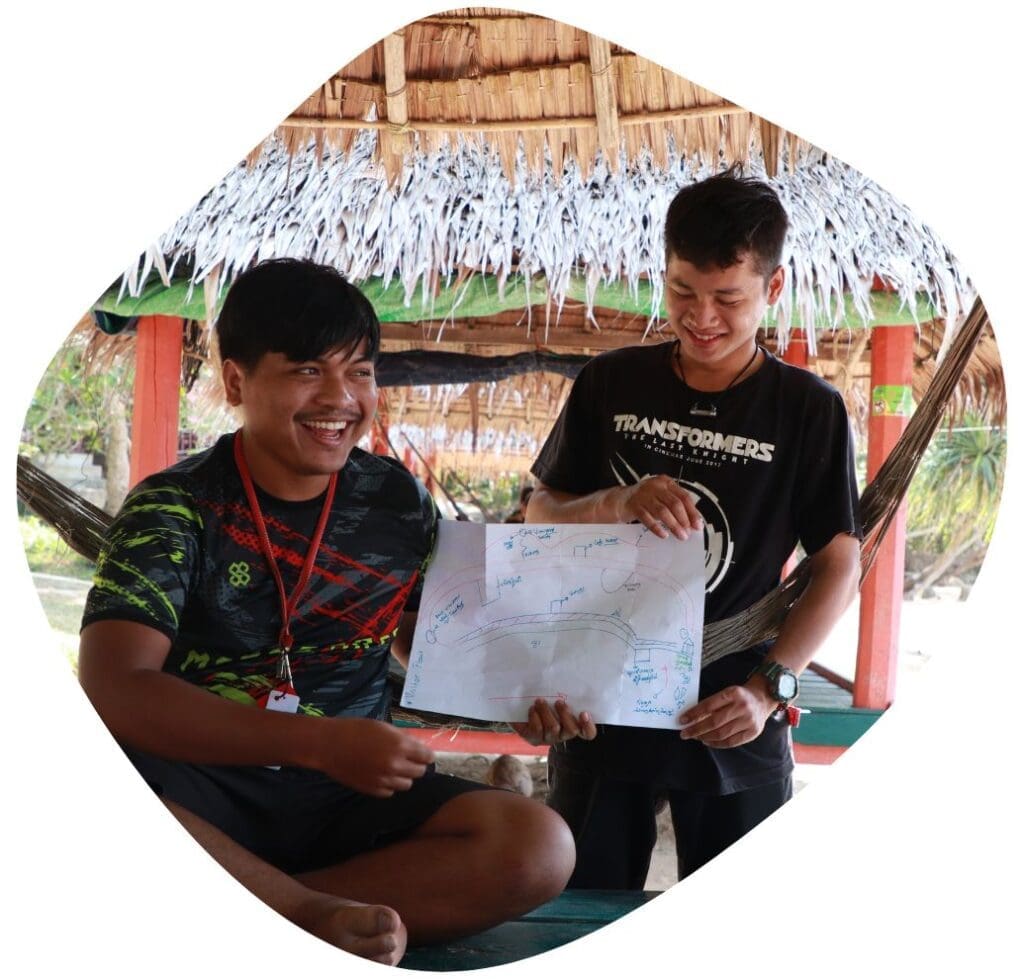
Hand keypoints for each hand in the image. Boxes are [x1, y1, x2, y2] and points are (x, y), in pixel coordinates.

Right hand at [312, 718, 435, 797]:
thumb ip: (402, 738)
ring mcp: (384, 780)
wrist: (330, 745)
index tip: (423, 754)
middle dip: (417, 765)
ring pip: (407, 784)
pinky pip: (390, 792)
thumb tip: (416, 746)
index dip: (426, 754)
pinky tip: (381, 775)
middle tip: (408, 759)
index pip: (427, 756)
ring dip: (404, 776)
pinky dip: (389, 785)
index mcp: (400, 746)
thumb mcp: (383, 727)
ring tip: (394, 768)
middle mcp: (395, 765)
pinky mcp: (372, 790)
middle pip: (420, 772)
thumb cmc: (355, 730)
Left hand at [511, 699, 597, 746]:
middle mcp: (563, 734)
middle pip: (572, 730)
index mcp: (574, 725)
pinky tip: (532, 709)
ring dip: (546, 712)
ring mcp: (549, 738)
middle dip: (565, 714)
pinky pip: (536, 730)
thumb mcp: (556, 696)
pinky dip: (534, 717)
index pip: (588, 733)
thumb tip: (571, 678)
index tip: (584, 713)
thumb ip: (565, 693)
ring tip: (540, 701)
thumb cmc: (545, 700)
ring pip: (553, 729)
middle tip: (558, 701)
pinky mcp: (534, 739)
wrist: (521, 708)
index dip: (588, 726)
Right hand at [618, 475, 703, 539]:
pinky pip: (648, 518)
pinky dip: (657, 528)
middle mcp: (655, 486)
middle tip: (688, 532)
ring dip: (674, 525)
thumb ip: (676, 505)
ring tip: (680, 535)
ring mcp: (643, 495)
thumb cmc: (645, 500)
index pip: (684, 496)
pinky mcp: (634, 505)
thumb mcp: (662, 497)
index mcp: (665, 482)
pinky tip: (663, 535)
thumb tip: (692, 521)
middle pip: (674, 503)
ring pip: (663, 511)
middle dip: (684, 520)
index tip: (697, 525)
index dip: (692, 512)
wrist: (621, 500)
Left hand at [677, 681, 777, 748]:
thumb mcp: (726, 693)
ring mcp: (749, 721)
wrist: (763, 698)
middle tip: (685, 733)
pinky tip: (708, 741)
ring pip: (722, 734)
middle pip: (714, 722)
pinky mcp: (753, 733)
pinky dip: (717, 744)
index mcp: (733, 693)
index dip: (693, 714)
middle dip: (696, 729)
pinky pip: (731, 742)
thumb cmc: (740, 696)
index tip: (682, 720)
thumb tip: (692, 718)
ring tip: (695, 737)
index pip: (708, 705)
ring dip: (705, 737)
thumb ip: (712, 704)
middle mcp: (742, 707)